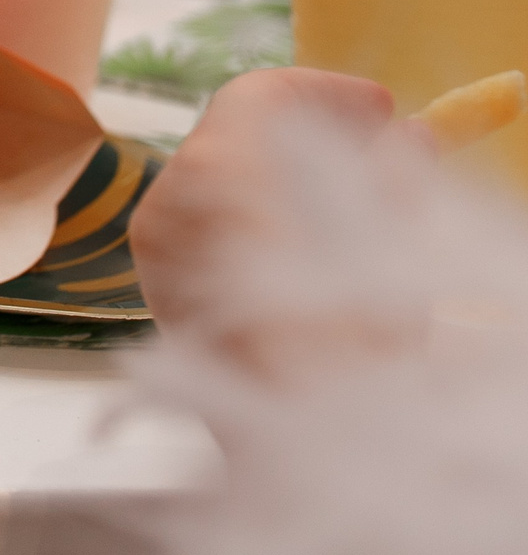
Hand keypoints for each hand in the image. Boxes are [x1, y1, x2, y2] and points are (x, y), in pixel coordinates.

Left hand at [131, 68, 399, 357]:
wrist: (295, 461)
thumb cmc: (349, 351)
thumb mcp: (393, 252)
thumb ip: (391, 179)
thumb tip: (401, 139)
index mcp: (217, 174)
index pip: (255, 96)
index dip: (322, 93)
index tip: (381, 114)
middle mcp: (168, 202)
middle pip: (231, 135)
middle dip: (303, 135)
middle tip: (377, 153)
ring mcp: (153, 250)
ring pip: (212, 181)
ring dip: (276, 178)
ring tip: (353, 203)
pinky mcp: (157, 292)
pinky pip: (201, 228)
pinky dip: (250, 219)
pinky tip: (307, 248)